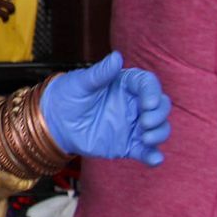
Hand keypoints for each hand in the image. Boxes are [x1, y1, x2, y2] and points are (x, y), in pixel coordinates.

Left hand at [39, 51, 171, 166]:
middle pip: (160, 106)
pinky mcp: (128, 144)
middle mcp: (134, 104)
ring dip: (159, 133)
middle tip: (145, 122)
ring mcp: (133, 124)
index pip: (148, 84)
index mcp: (125, 85)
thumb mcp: (82, 83)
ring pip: (158, 128)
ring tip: (146, 139)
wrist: (55, 122)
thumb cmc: (68, 95)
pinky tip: (155, 160)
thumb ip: (101, 72)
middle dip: (159, 114)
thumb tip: (116, 56)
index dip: (153, 93)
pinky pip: (146, 151)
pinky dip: (153, 156)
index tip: (148, 103)